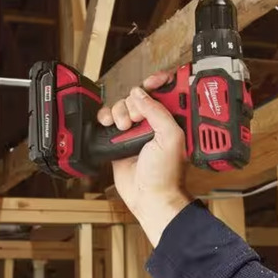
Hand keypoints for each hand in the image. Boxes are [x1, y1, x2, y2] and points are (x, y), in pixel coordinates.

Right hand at [97, 72, 190, 245]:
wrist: (149, 197)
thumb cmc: (165, 173)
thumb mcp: (170, 137)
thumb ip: (158, 112)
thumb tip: (140, 94)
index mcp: (171, 119)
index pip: (164, 92)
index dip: (158, 82)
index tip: (151, 81)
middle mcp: (154, 122)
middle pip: (138, 96)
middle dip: (134, 103)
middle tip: (137, 119)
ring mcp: (136, 130)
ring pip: (122, 106)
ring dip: (119, 112)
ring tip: (124, 127)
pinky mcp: (119, 139)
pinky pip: (109, 119)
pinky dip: (106, 117)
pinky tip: (108, 124)